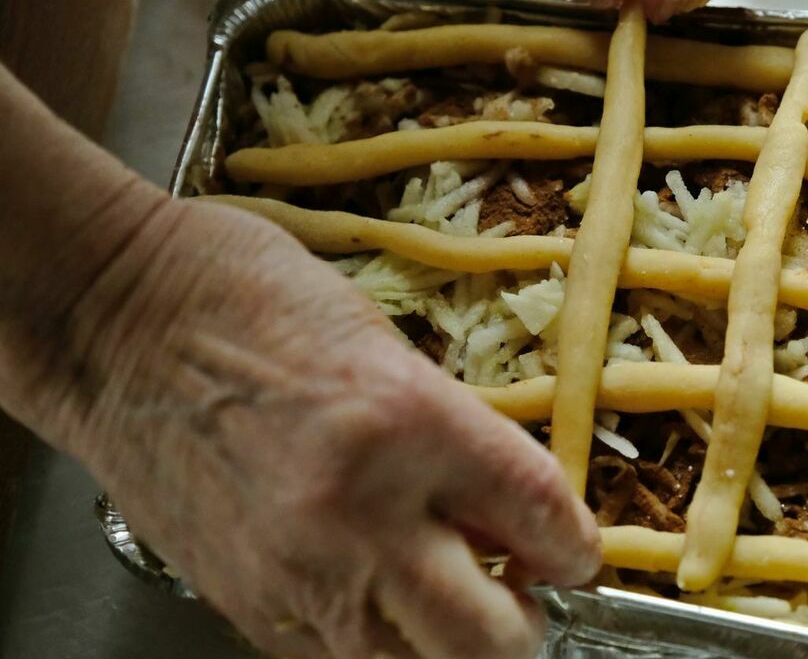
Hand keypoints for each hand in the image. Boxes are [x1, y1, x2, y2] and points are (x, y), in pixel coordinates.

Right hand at [11, 194, 599, 658]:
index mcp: (406, 419)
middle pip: (489, 641)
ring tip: (451, 593)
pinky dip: (379, 638)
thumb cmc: (249, 301)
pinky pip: (339, 657)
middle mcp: (356, 511)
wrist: (114, 322)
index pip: (538, 516)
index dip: (577, 547)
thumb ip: (457, 437)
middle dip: (525, 627)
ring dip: (451, 642)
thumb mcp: (385, 345)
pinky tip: (376, 587)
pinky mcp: (245, 604)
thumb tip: (515, 513)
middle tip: (525, 591)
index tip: (576, 552)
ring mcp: (295, 571)